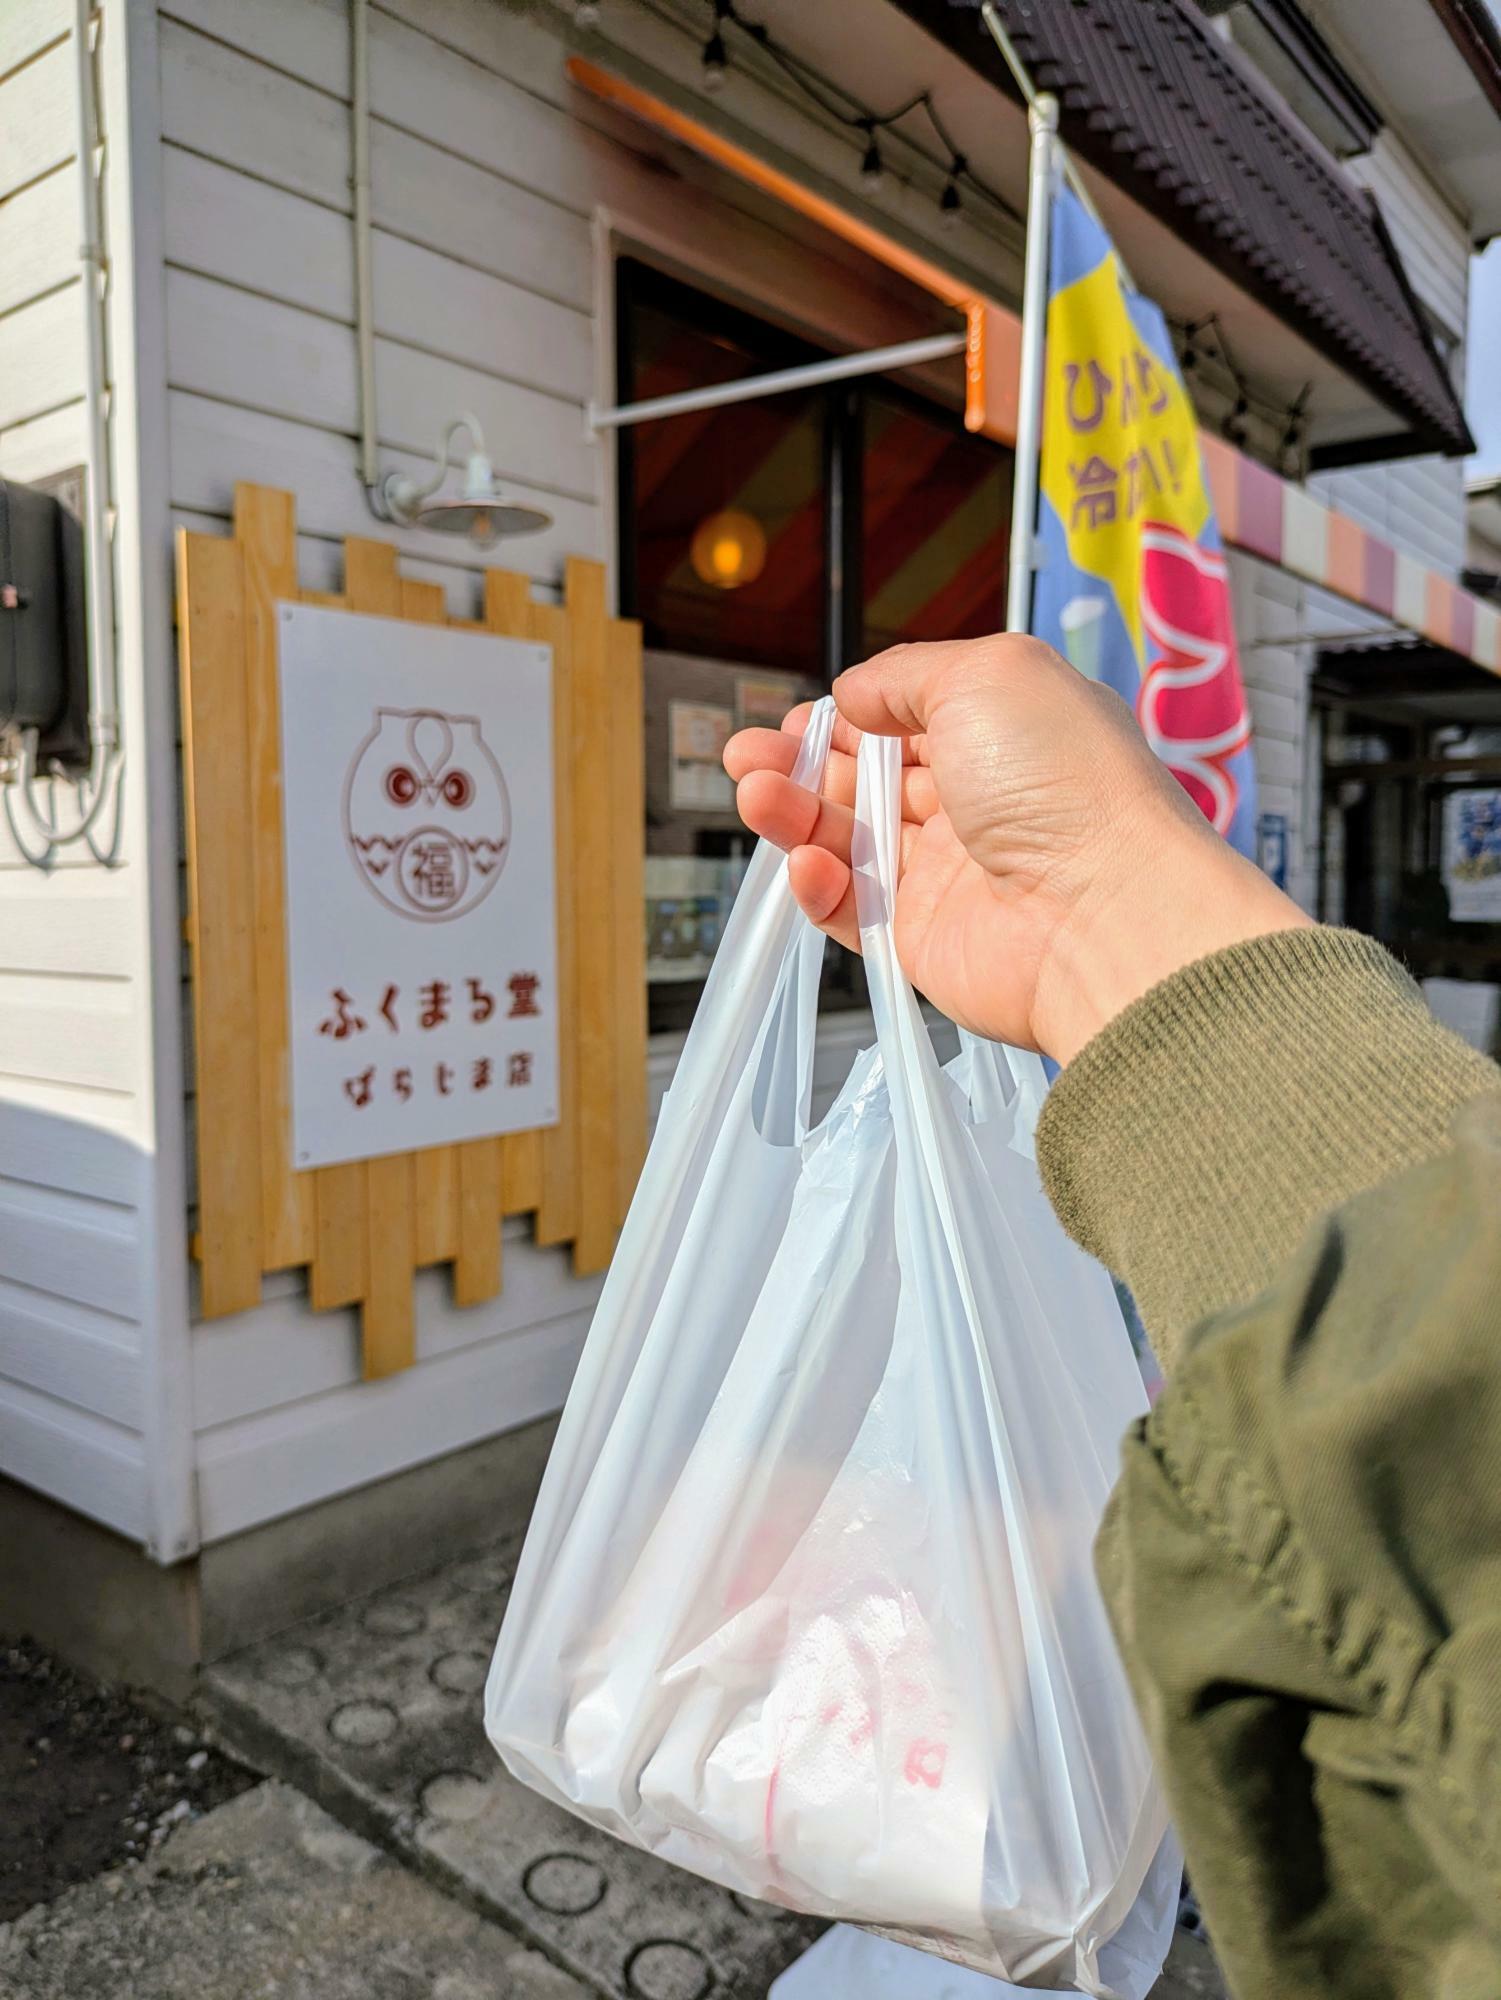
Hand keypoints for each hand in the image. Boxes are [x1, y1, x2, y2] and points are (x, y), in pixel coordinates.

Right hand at [724, 636, 1310, 1062]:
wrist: (1103, 913)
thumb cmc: (1063, 781)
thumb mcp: (985, 675)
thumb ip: (906, 676)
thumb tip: (853, 694)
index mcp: (1003, 736)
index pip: (906, 723)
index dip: (847, 719)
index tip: (799, 717)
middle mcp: (977, 804)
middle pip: (866, 781)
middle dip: (800, 764)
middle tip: (746, 755)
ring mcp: (948, 875)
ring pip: (847, 841)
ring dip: (793, 815)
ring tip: (753, 794)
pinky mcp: (922, 939)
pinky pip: (851, 910)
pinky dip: (818, 887)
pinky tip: (807, 862)